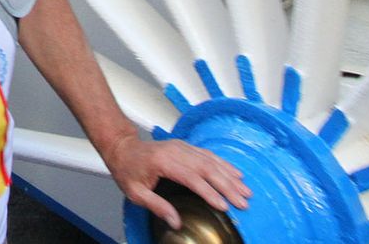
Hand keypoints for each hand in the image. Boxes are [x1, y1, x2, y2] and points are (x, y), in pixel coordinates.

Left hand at [99, 134, 248, 229]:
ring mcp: (182, 147)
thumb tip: (176, 222)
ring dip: (230, 176)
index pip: (191, 178)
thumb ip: (156, 206)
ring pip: (211, 161)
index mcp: (163, 162)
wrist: (122, 147)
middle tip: (242, 202)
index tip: (223, 206)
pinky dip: (224, 164)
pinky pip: (208, 155)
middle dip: (227, 186)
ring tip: (245, 191)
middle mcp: (175, 151)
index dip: (209, 192)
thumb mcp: (135, 192)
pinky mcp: (186, 146)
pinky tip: (236, 174)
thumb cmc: (127, 169)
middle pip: (206, 168)